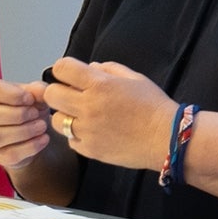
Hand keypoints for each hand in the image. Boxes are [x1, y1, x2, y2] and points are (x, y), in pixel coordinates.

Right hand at [0, 76, 51, 168]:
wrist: (36, 130)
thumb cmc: (30, 106)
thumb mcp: (36, 94)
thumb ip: (38, 90)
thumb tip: (41, 92)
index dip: (11, 94)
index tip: (30, 99)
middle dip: (17, 114)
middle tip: (35, 113)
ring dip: (24, 131)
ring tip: (41, 126)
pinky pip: (9, 154)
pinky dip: (30, 146)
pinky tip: (43, 138)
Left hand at [41, 57, 177, 170]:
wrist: (166, 138)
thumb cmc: (153, 105)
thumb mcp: (134, 78)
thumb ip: (108, 69)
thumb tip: (89, 68)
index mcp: (99, 84)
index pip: (61, 68)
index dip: (64, 70)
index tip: (71, 76)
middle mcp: (88, 106)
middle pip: (51, 95)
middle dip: (58, 92)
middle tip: (71, 96)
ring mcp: (87, 130)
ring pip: (55, 120)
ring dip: (65, 116)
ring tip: (82, 117)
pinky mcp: (89, 150)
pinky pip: (70, 140)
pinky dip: (77, 136)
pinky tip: (92, 133)